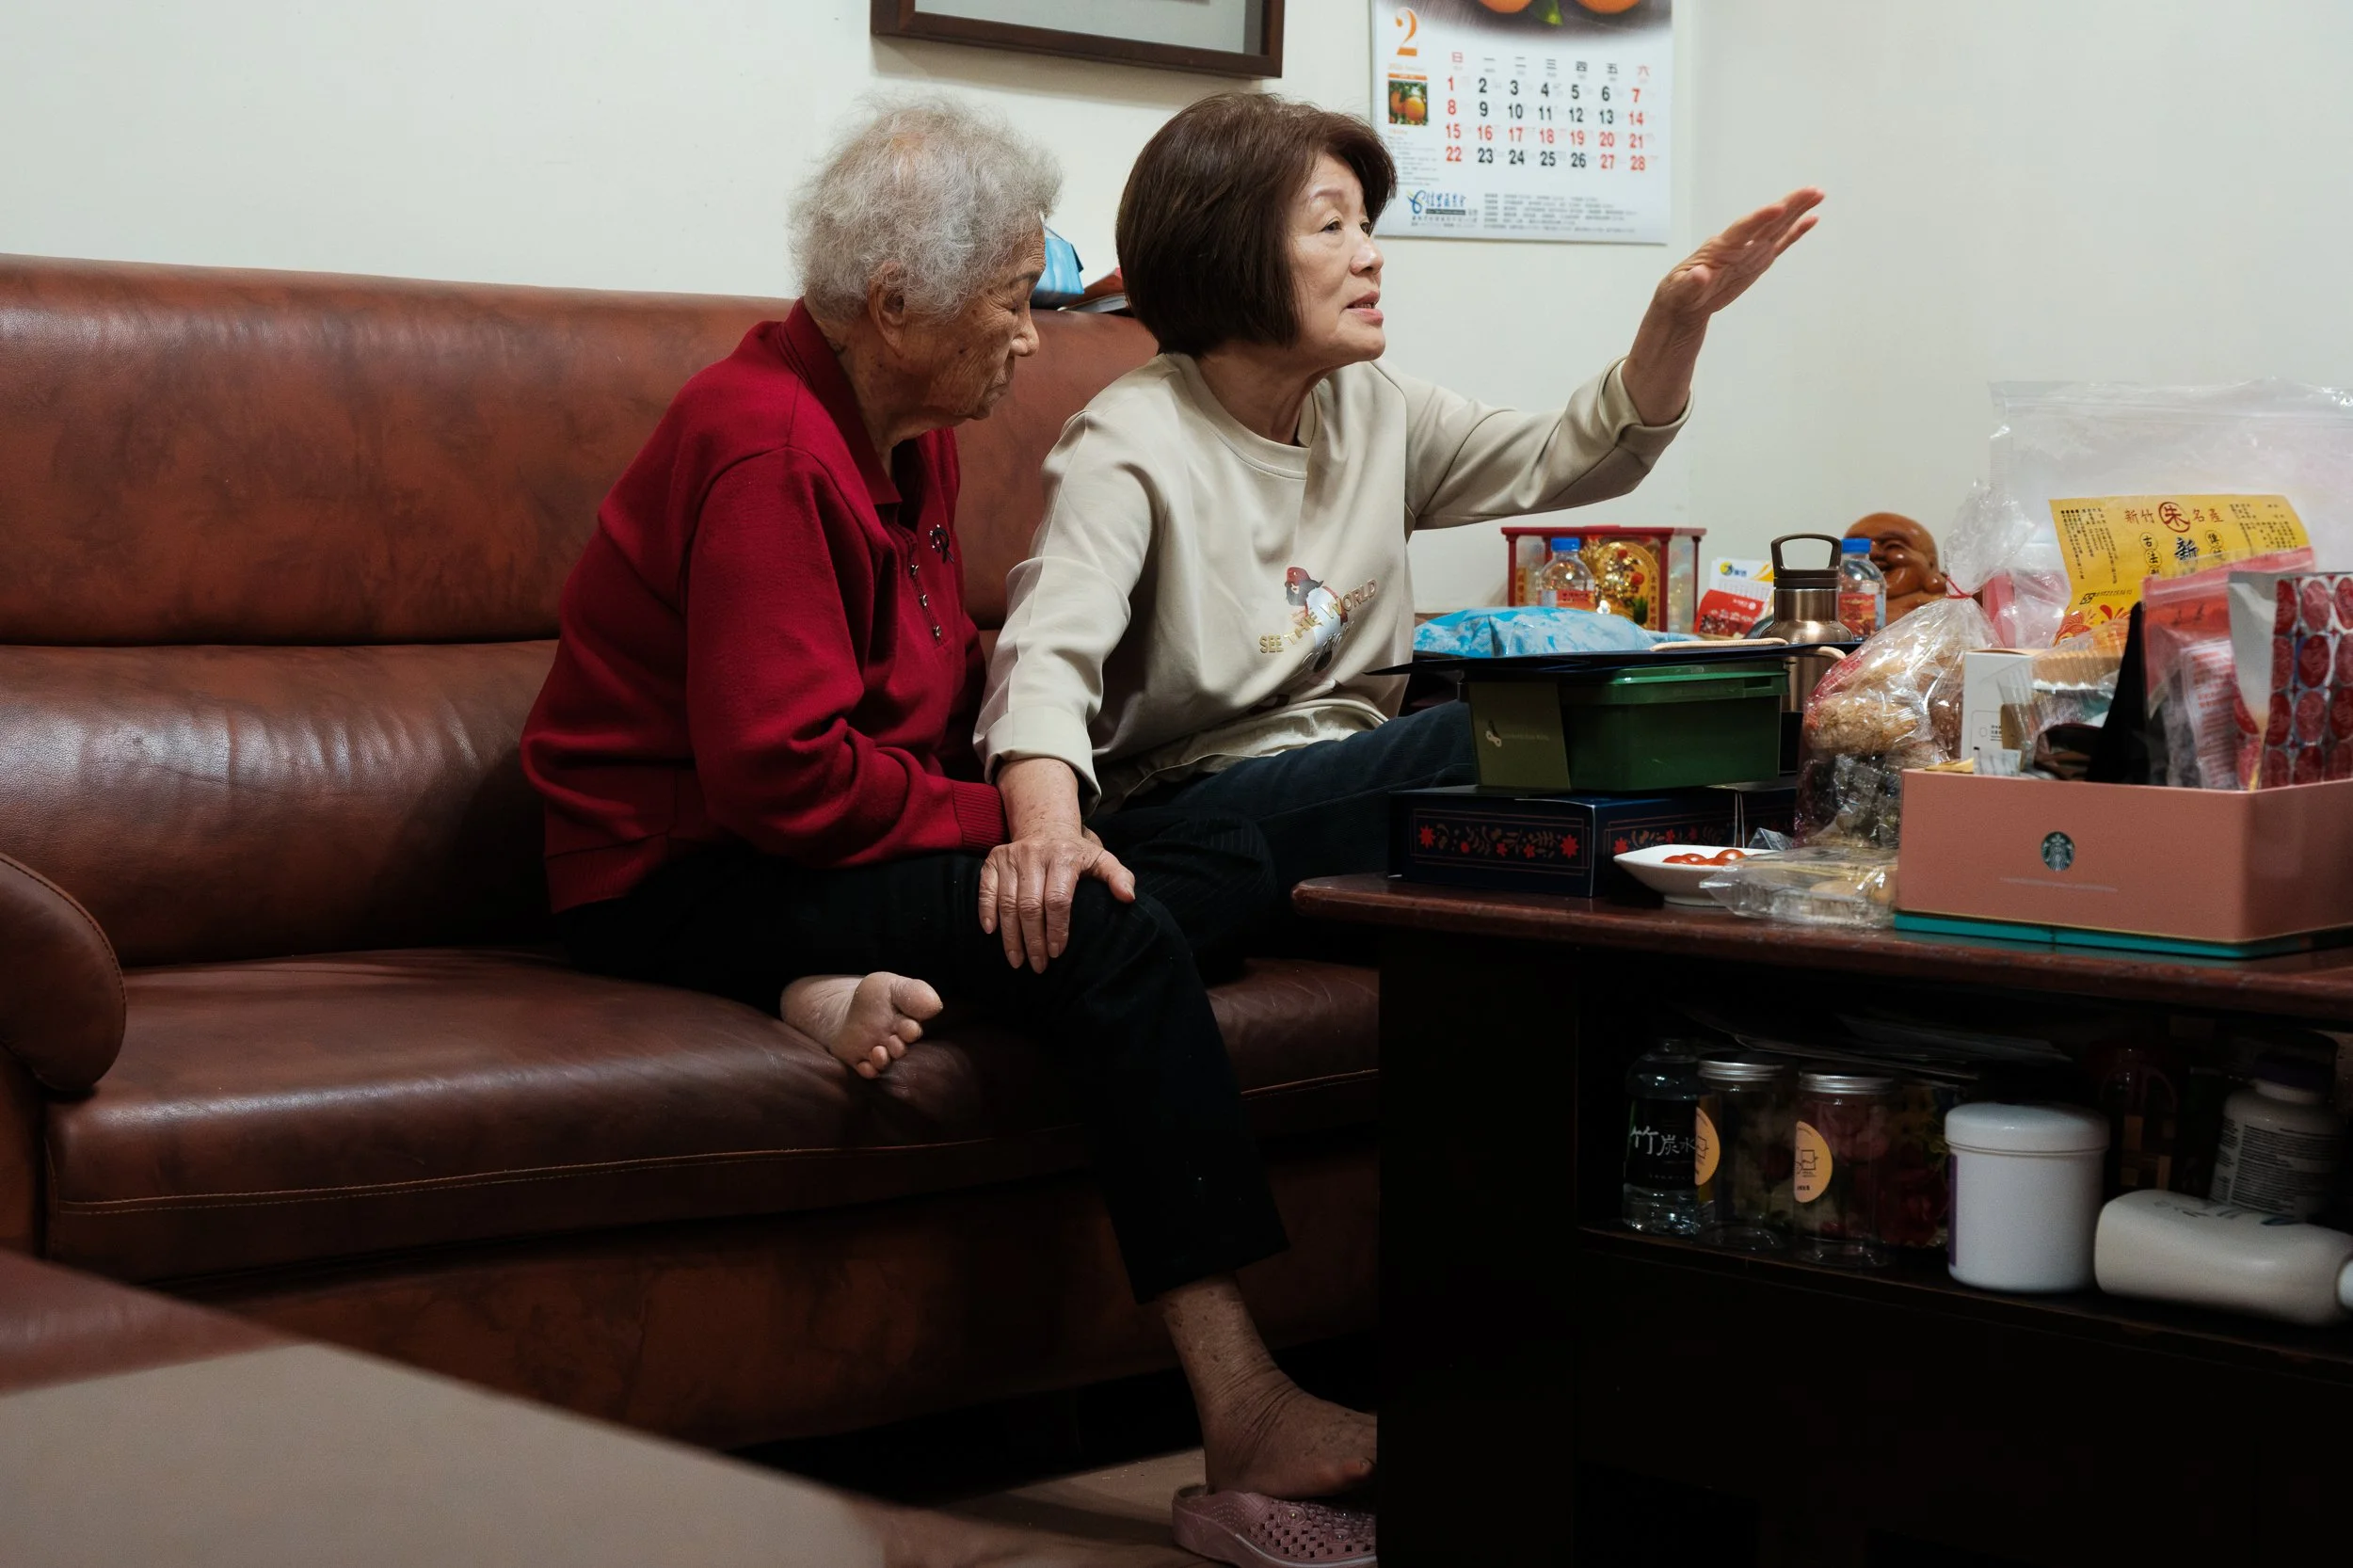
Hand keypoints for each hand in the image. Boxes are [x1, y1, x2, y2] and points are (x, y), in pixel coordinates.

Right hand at [978, 827, 1136, 972]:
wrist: (1045, 826)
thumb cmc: (1076, 853)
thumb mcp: (1101, 860)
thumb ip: (1118, 876)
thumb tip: (1128, 898)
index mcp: (1064, 856)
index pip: (1057, 899)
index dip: (1056, 929)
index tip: (1057, 952)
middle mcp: (1034, 854)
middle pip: (1030, 905)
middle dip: (1033, 940)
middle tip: (1038, 965)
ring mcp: (1011, 857)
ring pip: (1007, 903)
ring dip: (1010, 936)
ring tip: (1017, 961)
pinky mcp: (993, 860)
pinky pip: (985, 890)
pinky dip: (986, 912)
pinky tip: (992, 933)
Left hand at [1654, 186, 1821, 323]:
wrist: (1684, 302)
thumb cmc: (1677, 295)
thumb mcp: (1678, 293)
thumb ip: (1689, 284)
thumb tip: (1700, 274)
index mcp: (1718, 248)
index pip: (1742, 230)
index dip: (1759, 218)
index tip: (1778, 207)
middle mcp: (1738, 244)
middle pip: (1766, 221)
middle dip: (1789, 206)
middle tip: (1812, 191)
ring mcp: (1750, 251)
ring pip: (1777, 227)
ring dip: (1797, 211)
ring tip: (1817, 195)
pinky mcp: (1757, 261)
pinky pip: (1780, 244)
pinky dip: (1795, 233)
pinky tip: (1811, 219)